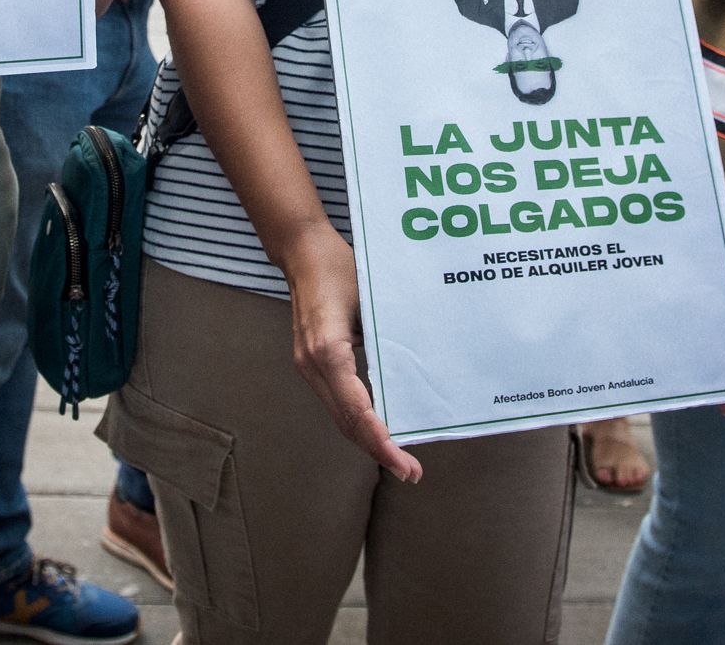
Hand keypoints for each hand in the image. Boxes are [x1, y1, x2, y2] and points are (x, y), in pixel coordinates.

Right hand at [282, 224, 421, 480]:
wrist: (303, 253)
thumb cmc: (341, 268)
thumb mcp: (372, 299)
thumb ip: (388, 337)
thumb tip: (420, 372)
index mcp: (328, 350)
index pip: (357, 409)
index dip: (381, 440)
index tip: (404, 462)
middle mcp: (313, 365)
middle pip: (347, 422)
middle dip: (378, 449)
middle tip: (411, 472)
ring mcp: (308, 366)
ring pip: (340, 416)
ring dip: (367, 439)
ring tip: (399, 459)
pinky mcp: (311, 363)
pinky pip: (337, 402)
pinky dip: (358, 421)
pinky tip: (380, 429)